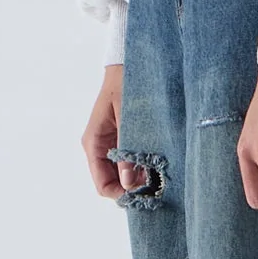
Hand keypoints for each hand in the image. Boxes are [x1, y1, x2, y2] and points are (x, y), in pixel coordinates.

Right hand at [82, 64, 149, 199]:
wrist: (131, 62)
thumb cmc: (128, 84)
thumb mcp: (129, 118)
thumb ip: (129, 150)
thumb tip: (130, 184)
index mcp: (94, 143)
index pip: (102, 185)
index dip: (121, 195)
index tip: (145, 196)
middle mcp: (100, 148)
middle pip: (113, 183)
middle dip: (134, 188)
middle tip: (159, 189)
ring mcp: (112, 144)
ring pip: (124, 175)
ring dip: (142, 178)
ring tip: (164, 176)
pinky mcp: (125, 139)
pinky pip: (133, 162)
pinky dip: (145, 167)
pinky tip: (161, 163)